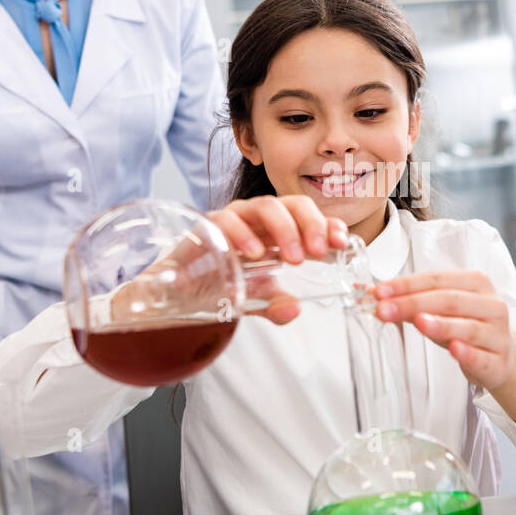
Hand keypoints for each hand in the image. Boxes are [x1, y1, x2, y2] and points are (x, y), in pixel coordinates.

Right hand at [110, 196, 348, 326]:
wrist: (174, 291)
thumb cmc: (218, 285)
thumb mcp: (254, 300)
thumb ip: (274, 304)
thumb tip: (293, 310)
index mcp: (276, 232)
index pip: (308, 218)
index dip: (328, 225)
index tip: (342, 242)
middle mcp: (257, 220)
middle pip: (291, 204)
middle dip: (311, 225)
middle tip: (318, 253)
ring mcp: (233, 219)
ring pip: (265, 206)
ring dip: (284, 229)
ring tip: (294, 258)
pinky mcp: (207, 225)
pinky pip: (227, 219)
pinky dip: (243, 233)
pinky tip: (254, 253)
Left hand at [372, 271, 515, 390]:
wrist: (503, 356)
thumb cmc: (467, 326)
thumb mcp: (441, 311)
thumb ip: (413, 302)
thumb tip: (375, 296)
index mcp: (476, 283)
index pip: (437, 279)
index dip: (407, 284)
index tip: (380, 292)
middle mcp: (491, 305)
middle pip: (450, 300)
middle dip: (414, 304)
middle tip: (385, 310)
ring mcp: (497, 334)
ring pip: (468, 327)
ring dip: (441, 324)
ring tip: (418, 322)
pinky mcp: (498, 362)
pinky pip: (482, 357)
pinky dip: (468, 353)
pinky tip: (454, 349)